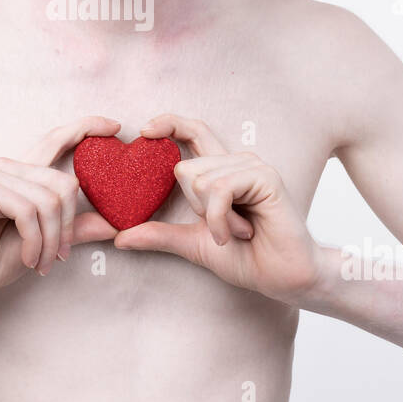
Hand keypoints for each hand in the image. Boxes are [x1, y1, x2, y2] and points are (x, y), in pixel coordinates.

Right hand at [0, 115, 121, 305]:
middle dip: (68, 227)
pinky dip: (34, 241)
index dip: (86, 128)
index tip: (116, 126)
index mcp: (23, 175)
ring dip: (50, 241)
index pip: (57, 140)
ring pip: (49, 201)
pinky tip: (26, 259)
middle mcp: (9, 167)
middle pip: (65, 183)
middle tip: (58, 258)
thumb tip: (114, 223)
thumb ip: (73, 230)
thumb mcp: (44, 244)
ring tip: (39, 263)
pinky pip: (28, 211)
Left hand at [112, 114, 322, 307]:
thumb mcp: (194, 244)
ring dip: (211, 217)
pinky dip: (221, 219)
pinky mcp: (264, 177)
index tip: (145, 130)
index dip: (169, 124)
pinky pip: (219, 190)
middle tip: (223, 227)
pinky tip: (239, 233)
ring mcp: (252, 166)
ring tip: (237, 231)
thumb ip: (160, 235)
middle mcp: (237, 161)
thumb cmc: (247, 258)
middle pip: (184, 167)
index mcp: (221, 171)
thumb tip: (120, 238)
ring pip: (199, 180)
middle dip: (194, 206)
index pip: (193, 132)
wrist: (282, 278)